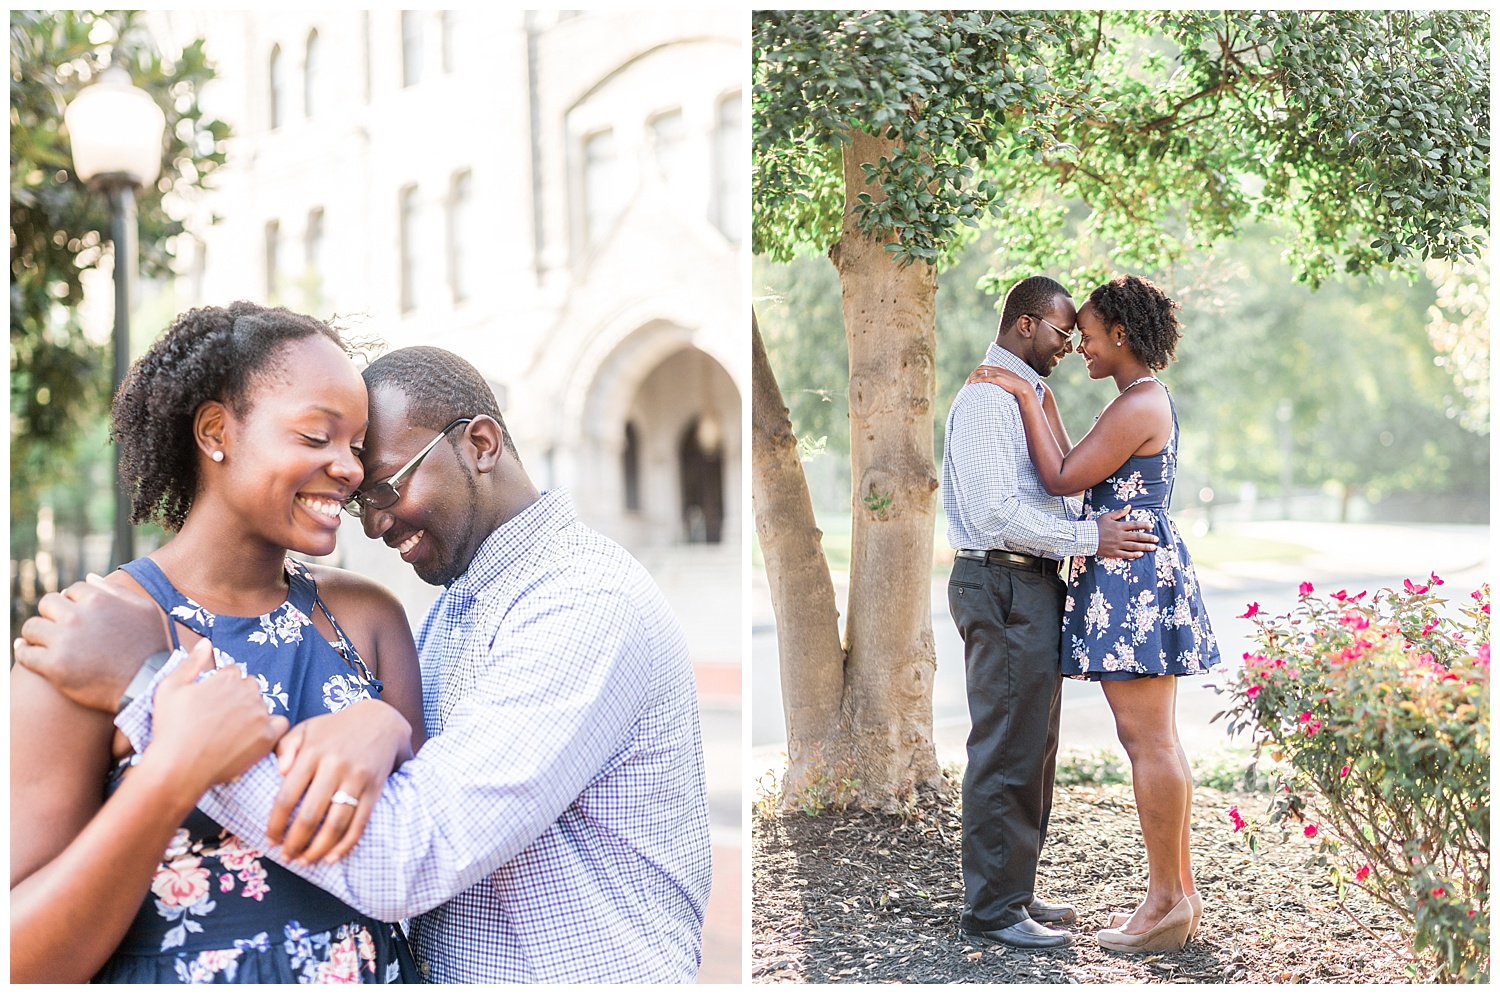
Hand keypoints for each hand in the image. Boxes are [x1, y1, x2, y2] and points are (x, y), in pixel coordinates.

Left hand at [13, 574, 169, 712]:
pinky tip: (28, 651)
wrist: (149, 684)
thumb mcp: (146, 609)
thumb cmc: (150, 646)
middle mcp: (78, 617)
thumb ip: (117, 590)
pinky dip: (24, 651)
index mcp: (98, 600)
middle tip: (60, 628)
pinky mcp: (54, 666)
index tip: (77, 615)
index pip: (70, 590)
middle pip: (46, 604)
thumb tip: (88, 577)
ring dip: (37, 633)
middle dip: (52, 614)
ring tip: (45, 642)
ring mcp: (64, 641)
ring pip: (31, 627)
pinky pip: (25, 653)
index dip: (73, 602)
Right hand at [141, 640, 290, 800]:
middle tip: (221, 717)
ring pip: (263, 705)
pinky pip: (280, 724)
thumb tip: (205, 643)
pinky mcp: (266, 737)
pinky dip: (270, 728)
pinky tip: (254, 735)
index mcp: (227, 678)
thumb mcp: (170, 688)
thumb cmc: (170, 728)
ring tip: (232, 730)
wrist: (177, 767)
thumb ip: (191, 662)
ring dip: (252, 712)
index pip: (234, 672)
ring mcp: (259, 715)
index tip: (212, 701)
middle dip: (239, 697)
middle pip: (251, 687)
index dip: (222, 686)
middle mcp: (247, 692)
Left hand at [267, 698, 412, 864]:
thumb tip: (278, 771)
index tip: (269, 839)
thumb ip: (286, 745)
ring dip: (318, 848)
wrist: (382, 720)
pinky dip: (346, 844)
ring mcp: (357, 778)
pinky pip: (360, 822)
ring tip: (306, 861)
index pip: (287, 796)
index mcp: (313, 753)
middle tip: (286, 856)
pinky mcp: (375, 788)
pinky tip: (332, 857)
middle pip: (310, 815)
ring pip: (335, 824)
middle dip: (294, 842)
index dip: (275, 823)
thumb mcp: (307, 728)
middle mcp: (335, 766)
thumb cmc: (336, 728)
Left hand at [967, 365, 1032, 397]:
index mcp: (999, 368)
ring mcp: (997, 373)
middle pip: (980, 369)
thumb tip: (996, 385)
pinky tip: (972, 382)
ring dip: (972, 377)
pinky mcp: (997, 378)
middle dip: (972, 374)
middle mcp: (997, 369)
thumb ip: (1001, 380)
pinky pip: (984, 377)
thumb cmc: (1016, 387)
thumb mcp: (1007, 381)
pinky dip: (977, 379)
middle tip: (967, 381)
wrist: (1023, 388)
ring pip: (981, 372)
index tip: (971, 377)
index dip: (976, 371)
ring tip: (967, 383)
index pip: (984, 367)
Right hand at [1094, 507, 1159, 559]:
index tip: (1151, 526)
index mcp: (1119, 526)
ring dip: (1144, 547)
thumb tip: (1129, 507)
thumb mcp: (1107, 516)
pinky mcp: (1113, 552)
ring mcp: (1117, 545)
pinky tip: (1140, 554)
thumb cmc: (1097, 526)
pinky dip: (1133, 555)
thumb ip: (1119, 512)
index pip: (1134, 525)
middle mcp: (1120, 535)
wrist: (1086, 537)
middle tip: (1156, 539)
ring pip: (1133, 546)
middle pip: (1137, 536)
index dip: (1144, 525)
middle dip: (1148, 538)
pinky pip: (1125, 554)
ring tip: (1153, 547)